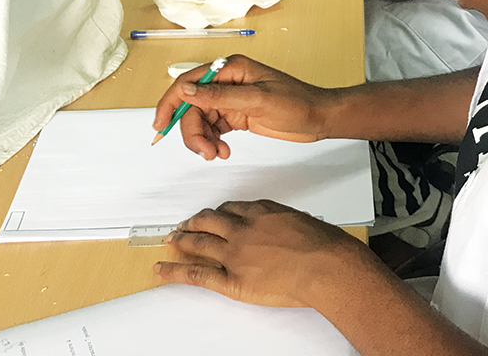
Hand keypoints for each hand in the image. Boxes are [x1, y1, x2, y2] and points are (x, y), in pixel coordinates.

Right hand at [152, 54, 334, 159]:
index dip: (169, 104)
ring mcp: (230, 99)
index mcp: (230, 68)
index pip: (188, 83)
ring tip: (217, 154)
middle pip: (191, 107)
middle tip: (205, 152)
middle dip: (192, 132)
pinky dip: (212, 142)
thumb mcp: (258, 99)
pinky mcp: (236, 115)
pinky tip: (222, 151)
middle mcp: (226, 81)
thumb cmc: (297, 102)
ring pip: (200, 121)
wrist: (318, 117)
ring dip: (202, 140)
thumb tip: (187, 91)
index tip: (160, 126)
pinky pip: (212, 129)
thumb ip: (219, 96)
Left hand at [155, 199, 368, 307]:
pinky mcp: (231, 278)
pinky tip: (162, 268)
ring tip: (172, 239)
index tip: (217, 214)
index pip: (234, 208)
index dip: (221, 212)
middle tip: (187, 223)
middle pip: (211, 220)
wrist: (325, 265)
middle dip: (196, 221)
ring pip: (199, 242)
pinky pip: (196, 273)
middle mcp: (243, 228)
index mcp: (263, 213)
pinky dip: (175, 270)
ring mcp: (234, 253)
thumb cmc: (324, 246)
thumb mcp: (305, 223)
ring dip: (182, 239)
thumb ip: (288, 224)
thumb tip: (288, 230)